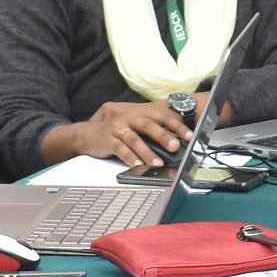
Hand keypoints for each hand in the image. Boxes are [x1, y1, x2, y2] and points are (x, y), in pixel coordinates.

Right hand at [75, 100, 191, 169]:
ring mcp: (117, 127)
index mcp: (139, 112)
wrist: (87, 133)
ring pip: (134, 139)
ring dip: (147, 152)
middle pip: (148, 125)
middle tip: (176, 146)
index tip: (189, 135)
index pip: (161, 116)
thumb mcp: (134, 123)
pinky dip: (129, 157)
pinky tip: (137, 165)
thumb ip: (152, 128)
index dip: (176, 125)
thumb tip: (176, 139)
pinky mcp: (107, 139)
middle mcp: (128, 117)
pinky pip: (119, 148)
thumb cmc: (116, 128)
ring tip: (157, 162)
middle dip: (163, 136)